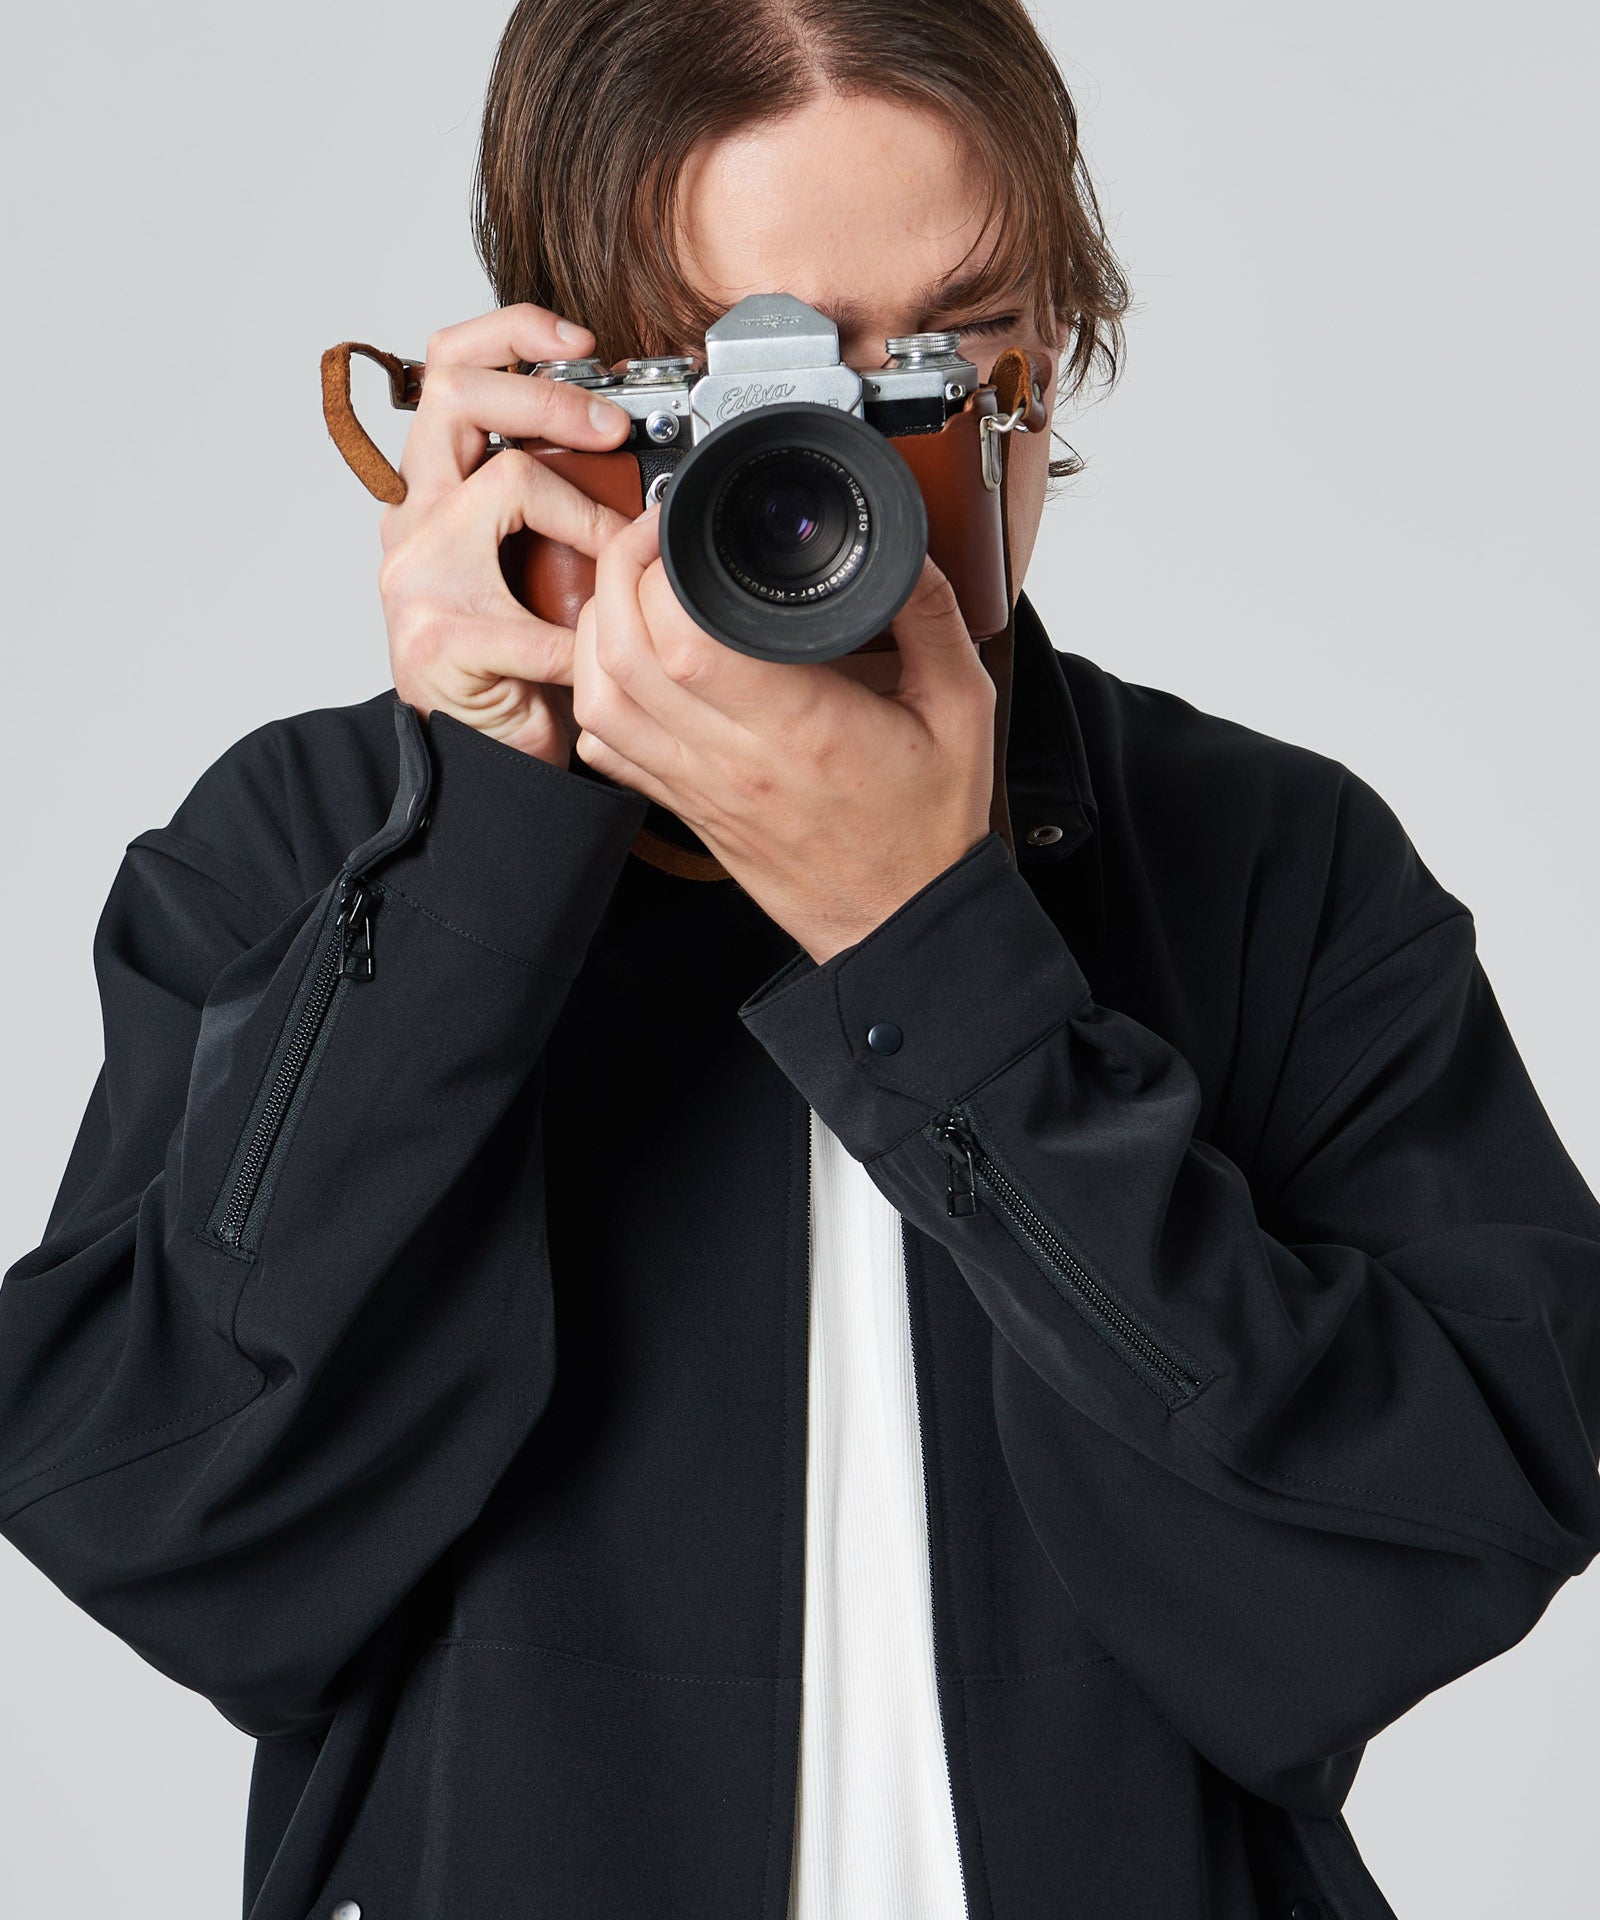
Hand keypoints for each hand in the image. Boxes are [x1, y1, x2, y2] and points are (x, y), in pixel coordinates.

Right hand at [376, 303, 635, 765]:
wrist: (484, 757)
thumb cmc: (517, 662)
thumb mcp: (536, 564)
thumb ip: (554, 501)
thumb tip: (627, 449)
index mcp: (434, 489)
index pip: (449, 369)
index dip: (511, 334)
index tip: (579, 342)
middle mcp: (413, 519)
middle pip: (459, 396)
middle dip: (549, 398)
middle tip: (611, 430)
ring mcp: (415, 574)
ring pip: (506, 485)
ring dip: (584, 518)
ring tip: (610, 562)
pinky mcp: (438, 637)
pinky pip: (536, 614)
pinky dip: (579, 638)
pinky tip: (586, 658)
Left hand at [572, 505, 995, 963]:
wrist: (903, 918)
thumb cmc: (928, 824)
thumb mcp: (961, 706)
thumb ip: (931, 615)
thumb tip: (905, 549)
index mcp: (803, 727)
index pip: (690, 639)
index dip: (665, 568)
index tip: (684, 527)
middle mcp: (736, 760)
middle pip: (626, 654)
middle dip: (621, 574)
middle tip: (653, 540)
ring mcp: (700, 786)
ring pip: (600, 696)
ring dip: (598, 629)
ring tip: (632, 588)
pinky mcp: (685, 806)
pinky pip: (606, 746)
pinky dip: (596, 693)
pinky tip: (626, 662)